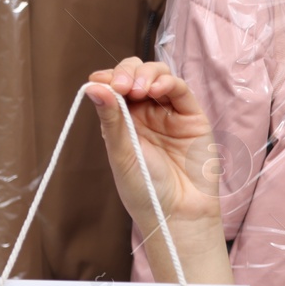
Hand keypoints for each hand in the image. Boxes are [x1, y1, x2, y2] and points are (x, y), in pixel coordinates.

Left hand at [86, 58, 232, 284]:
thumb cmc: (145, 189)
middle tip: (122, 87)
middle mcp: (145, 114)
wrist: (176, 213)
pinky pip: (180, 90)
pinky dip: (168, 82)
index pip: (115, 87)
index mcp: (122, 122)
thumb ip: (110, 118)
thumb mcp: (121, 152)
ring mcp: (169, 113)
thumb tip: (92, 86)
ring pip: (158, 76)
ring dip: (146, 75)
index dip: (108, 79)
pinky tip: (156, 89)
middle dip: (127, 72)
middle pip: (136, 75)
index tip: (98, 80)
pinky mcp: (192, 116)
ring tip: (138, 90)